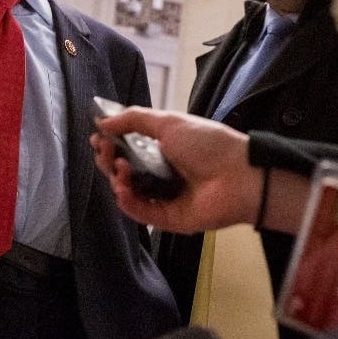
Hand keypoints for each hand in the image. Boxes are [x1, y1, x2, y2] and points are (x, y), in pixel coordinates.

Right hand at [89, 107, 259, 232]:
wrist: (239, 175)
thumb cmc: (207, 144)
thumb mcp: (169, 122)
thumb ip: (134, 119)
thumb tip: (102, 122)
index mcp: (162, 151)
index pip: (127, 150)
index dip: (111, 144)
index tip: (99, 137)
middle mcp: (160, 174)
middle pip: (123, 171)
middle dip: (108, 160)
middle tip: (106, 150)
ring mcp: (163, 197)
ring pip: (128, 192)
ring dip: (116, 179)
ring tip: (121, 167)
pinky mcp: (167, 219)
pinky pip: (139, 212)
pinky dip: (127, 201)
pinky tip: (122, 188)